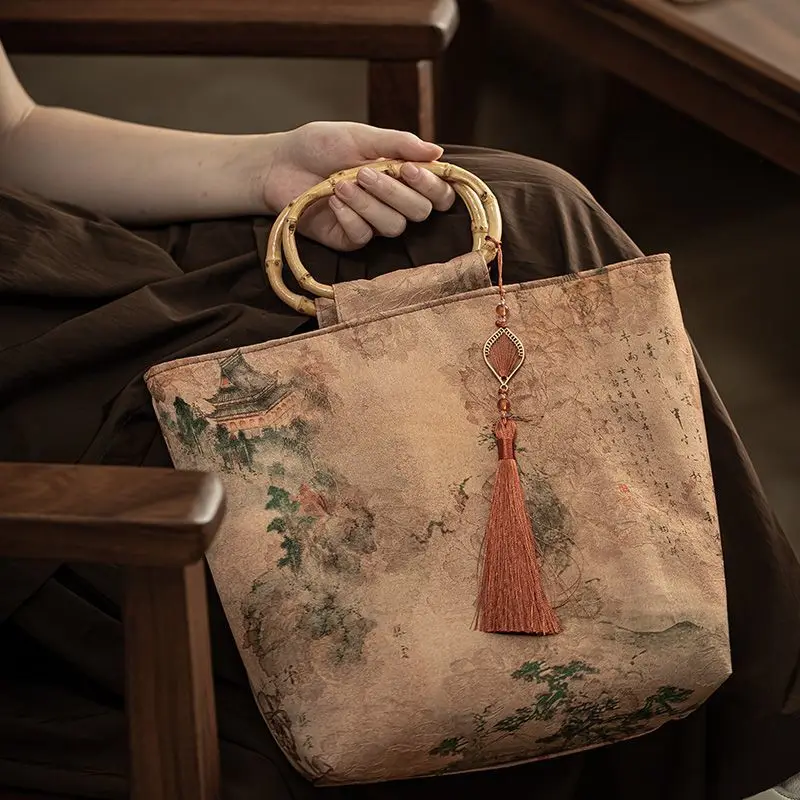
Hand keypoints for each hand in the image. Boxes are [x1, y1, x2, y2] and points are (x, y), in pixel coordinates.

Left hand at [261, 122, 455, 250]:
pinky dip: (349, 216)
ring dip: (368, 203)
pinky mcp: (350, 239)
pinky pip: (363, 236)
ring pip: (393, 226)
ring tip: (341, 183)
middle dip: (395, 193)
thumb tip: (438, 152)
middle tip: (365, 172)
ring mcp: (372, 224)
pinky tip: (333, 200)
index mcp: (403, 177)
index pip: (438, 194)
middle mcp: (394, 203)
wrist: (279, 163)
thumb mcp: (361, 136)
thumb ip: (399, 144)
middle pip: (419, 213)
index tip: (410, 170)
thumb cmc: (319, 146)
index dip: (432, 186)